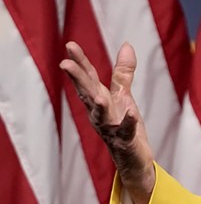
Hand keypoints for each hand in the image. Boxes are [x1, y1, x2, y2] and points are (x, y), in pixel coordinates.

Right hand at [60, 41, 155, 203]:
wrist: (134, 159)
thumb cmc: (124, 125)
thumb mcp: (122, 95)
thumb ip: (123, 72)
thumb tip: (127, 44)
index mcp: (99, 100)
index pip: (88, 78)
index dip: (80, 62)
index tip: (69, 45)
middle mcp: (99, 113)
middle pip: (88, 93)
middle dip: (78, 79)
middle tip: (65, 63)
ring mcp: (110, 128)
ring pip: (101, 114)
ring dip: (98, 104)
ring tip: (98, 94)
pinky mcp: (125, 140)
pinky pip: (126, 131)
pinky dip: (127, 122)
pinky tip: (131, 112)